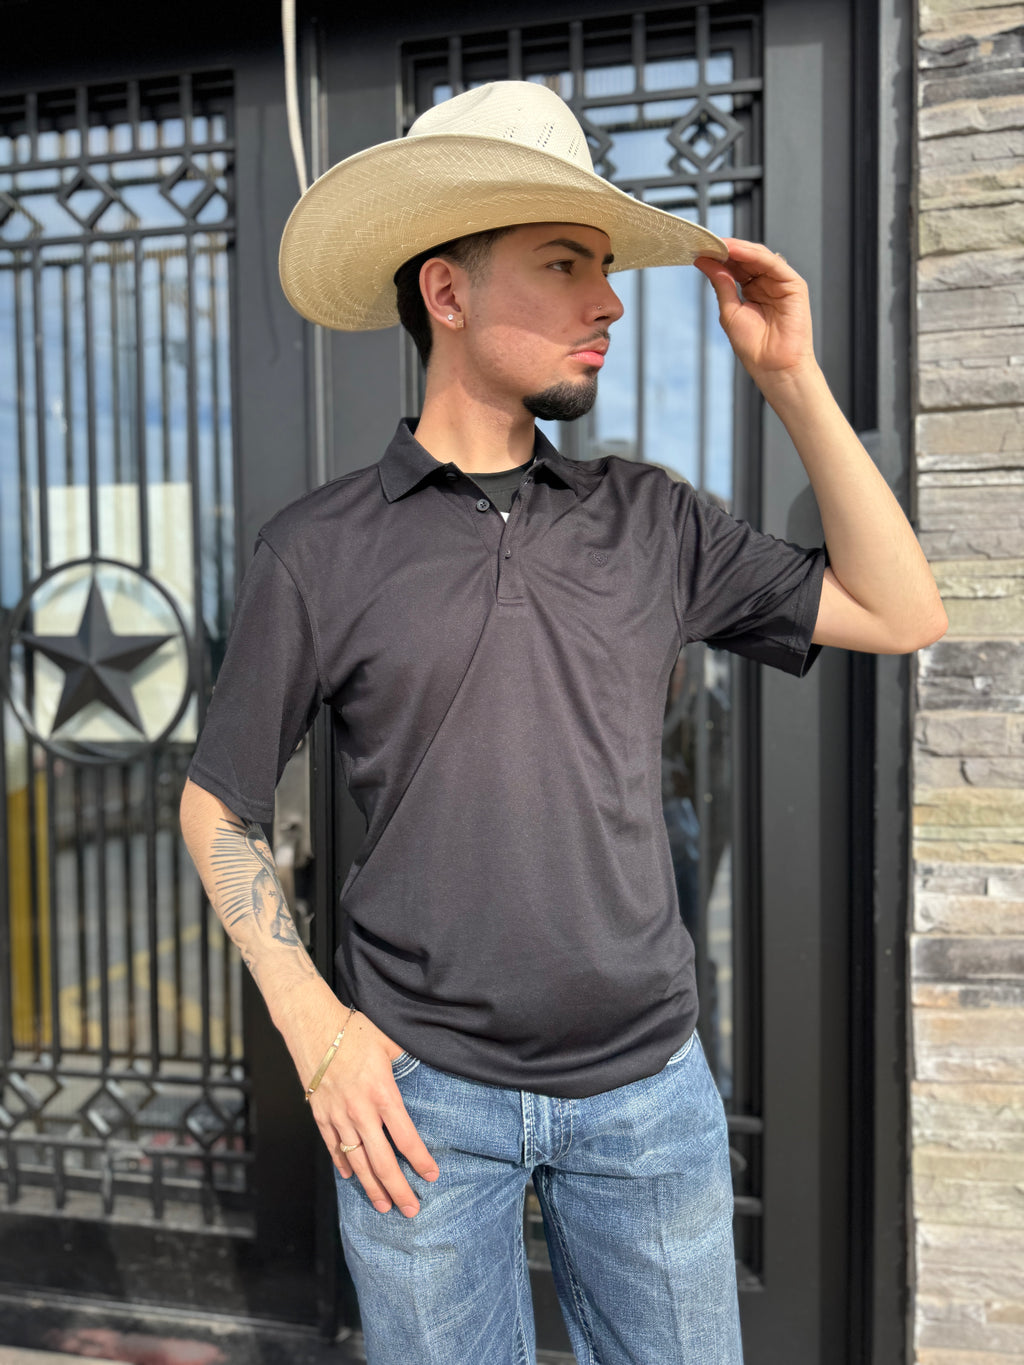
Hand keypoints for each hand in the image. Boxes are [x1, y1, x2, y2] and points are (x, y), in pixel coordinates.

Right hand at [285, 997, 439, 1217]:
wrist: (312, 1025)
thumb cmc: (353, 1031)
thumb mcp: (390, 1043)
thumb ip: (408, 1062)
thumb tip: (430, 1064)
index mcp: (383, 1093)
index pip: (406, 1137)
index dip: (420, 1160)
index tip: (432, 1175)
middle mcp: (360, 1111)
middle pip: (382, 1160)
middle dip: (398, 1188)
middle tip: (411, 1209)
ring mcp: (338, 1116)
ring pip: (357, 1162)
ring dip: (372, 1187)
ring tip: (383, 1206)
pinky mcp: (320, 1115)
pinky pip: (333, 1147)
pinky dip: (343, 1165)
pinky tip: (352, 1178)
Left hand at [694, 237, 816, 388]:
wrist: (774, 367)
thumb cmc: (754, 347)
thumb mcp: (730, 311)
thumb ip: (721, 284)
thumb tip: (705, 262)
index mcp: (752, 291)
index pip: (735, 267)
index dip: (718, 258)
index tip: (698, 249)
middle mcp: (767, 284)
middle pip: (746, 259)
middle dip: (726, 250)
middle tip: (704, 242)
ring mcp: (781, 283)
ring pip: (759, 257)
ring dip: (738, 249)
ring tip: (717, 244)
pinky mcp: (794, 285)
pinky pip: (773, 264)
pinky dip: (754, 255)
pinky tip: (736, 250)